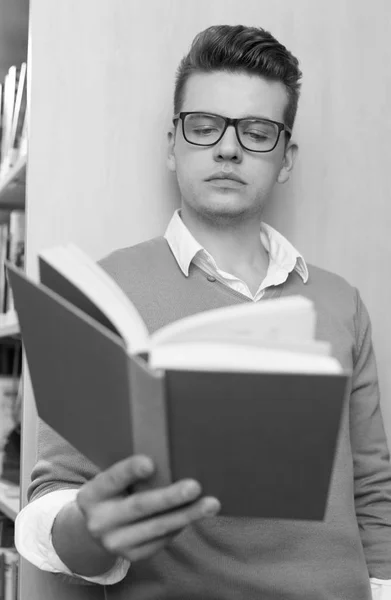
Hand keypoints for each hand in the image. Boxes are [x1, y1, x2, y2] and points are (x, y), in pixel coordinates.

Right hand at [76, 455, 220, 561]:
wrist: (96, 529)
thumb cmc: (114, 492)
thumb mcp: (112, 482)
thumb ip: (131, 474)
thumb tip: (170, 461)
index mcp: (92, 494)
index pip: (113, 479)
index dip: (130, 470)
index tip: (150, 463)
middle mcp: (100, 521)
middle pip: (139, 507)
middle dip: (169, 497)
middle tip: (194, 487)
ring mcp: (115, 543)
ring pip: (157, 527)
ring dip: (187, 515)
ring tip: (211, 505)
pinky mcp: (132, 556)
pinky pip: (162, 539)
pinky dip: (180, 525)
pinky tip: (195, 514)